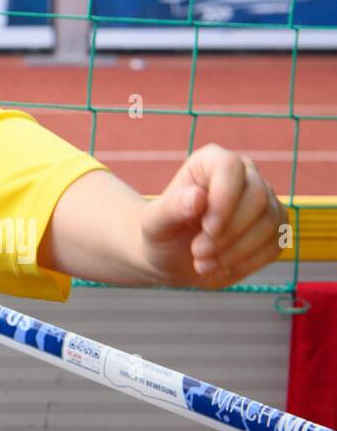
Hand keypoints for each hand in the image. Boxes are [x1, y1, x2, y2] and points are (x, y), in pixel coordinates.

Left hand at [140, 144, 287, 289]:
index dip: (224, 199)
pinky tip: (219, 268)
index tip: (207, 229)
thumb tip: (198, 196)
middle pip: (258, 196)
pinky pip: (275, 245)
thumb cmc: (161, 232)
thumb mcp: (155, 223)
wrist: (174, 257)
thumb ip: (172, 207)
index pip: (230, 167)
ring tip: (202, 264)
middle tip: (199, 252)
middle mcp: (244, 175)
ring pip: (270, 223)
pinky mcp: (275, 229)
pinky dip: (247, 262)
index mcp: (210, 161)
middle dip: (230, 231)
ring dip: (236, 251)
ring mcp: (264, 201)